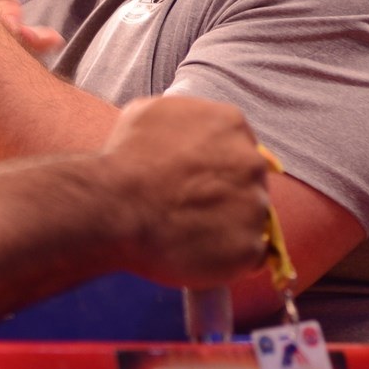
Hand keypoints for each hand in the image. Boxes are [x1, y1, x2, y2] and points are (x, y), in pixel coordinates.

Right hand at [98, 96, 271, 289]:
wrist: (114, 205)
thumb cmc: (124, 159)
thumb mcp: (147, 113)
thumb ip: (183, 116)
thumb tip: (190, 132)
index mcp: (230, 124)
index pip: (238, 145)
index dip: (216, 165)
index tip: (196, 180)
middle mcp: (251, 162)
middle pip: (249, 180)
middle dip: (226, 193)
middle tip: (191, 207)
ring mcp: (254, 205)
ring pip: (250, 217)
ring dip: (227, 225)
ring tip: (190, 232)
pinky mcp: (248, 246)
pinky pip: (246, 253)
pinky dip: (226, 255)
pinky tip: (196, 252)